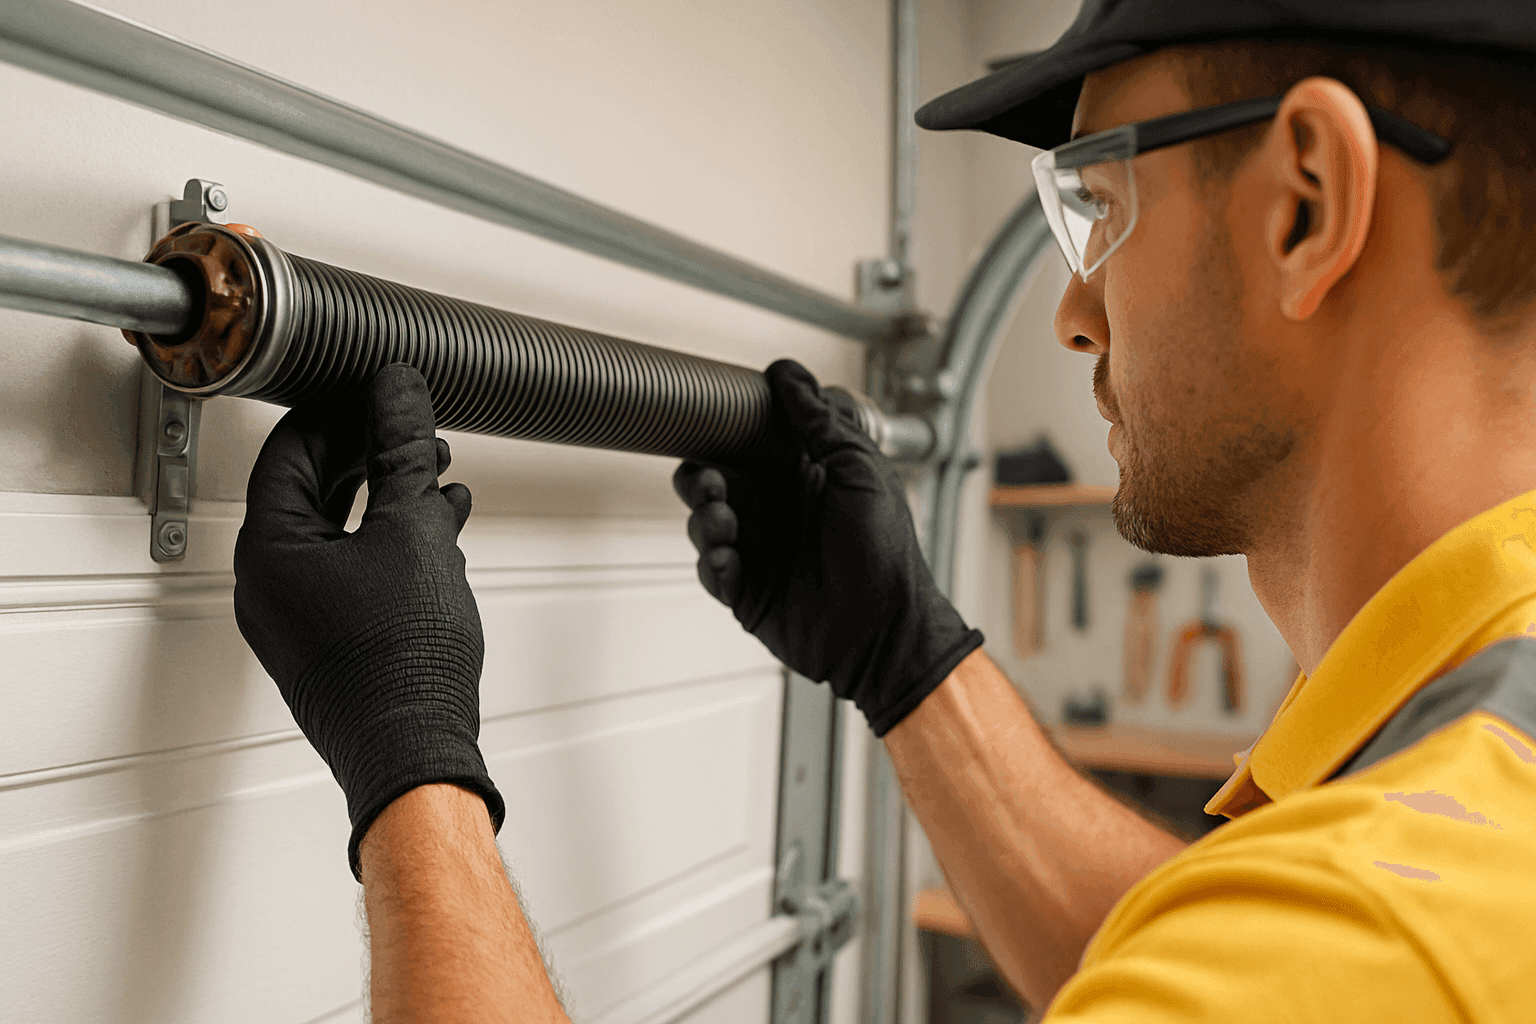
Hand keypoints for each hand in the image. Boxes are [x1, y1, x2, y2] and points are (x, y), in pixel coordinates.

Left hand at [233, 363, 503, 879]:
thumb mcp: (413, 531)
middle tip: (415, 428)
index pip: (291, 448)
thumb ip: (402, 452)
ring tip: (437, 474)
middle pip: (314, 485)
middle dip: (372, 451)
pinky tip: (441, 528)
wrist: (416, 750)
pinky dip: (392, 540)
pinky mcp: (330, 639)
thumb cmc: (404, 663)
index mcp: (269, 548)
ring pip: (340, 527)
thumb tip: (396, 391)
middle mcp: (270, 581)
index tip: (383, 388)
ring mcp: (298, 614)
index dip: (342, 407)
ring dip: (389, 494)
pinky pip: (354, 568)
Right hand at [673, 359, 982, 735]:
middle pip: (714, 480)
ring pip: (704, 522)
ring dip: (704, 519)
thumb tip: (790, 375)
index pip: (749, 444)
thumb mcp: (860, 472)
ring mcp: (761, 551)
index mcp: (803, 477)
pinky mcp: (747, 592)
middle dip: (701, 477)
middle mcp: (778, 510)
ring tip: (725, 526)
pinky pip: (710, 569)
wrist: (886, 632)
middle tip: (712, 483)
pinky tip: (729, 561)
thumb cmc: (886, 554)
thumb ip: (821, 422)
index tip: (712, 423)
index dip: (727, 433)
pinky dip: (712, 562)